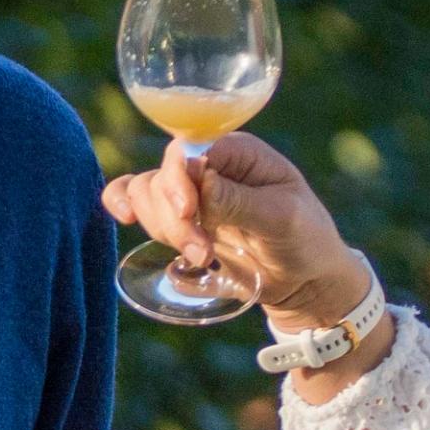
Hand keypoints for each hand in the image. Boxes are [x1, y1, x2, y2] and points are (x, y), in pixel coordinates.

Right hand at [100, 133, 369, 324]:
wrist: (305, 279)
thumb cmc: (306, 239)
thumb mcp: (283, 218)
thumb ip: (239, 200)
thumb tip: (198, 178)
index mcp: (238, 152)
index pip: (189, 149)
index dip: (179, 179)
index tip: (190, 212)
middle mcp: (209, 165)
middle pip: (163, 175)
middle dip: (174, 217)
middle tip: (204, 252)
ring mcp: (192, 192)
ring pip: (146, 193)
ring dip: (163, 228)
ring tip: (202, 257)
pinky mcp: (180, 219)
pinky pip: (138, 202)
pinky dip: (123, 205)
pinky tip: (124, 218)